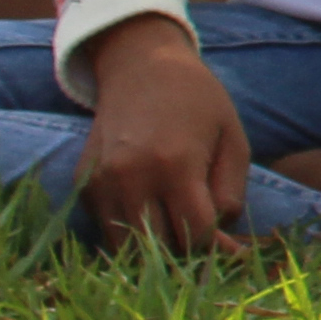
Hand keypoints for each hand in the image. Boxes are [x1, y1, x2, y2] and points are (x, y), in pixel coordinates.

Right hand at [76, 29, 252, 252]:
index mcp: (174, 164)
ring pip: (128, 248)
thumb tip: (224, 243)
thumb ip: (231, 194)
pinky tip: (153, 214)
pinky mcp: (84, 184)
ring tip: (180, 229)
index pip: (196, 234)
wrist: (141, 66)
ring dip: (157, 250)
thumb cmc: (199, 102)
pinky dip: (131, 234)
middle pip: (160, 249)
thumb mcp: (233, 141)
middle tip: (208, 240)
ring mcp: (100, 182)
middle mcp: (130, 176)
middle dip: (188, 252)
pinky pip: (107, 230)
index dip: (220, 248)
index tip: (236, 250)